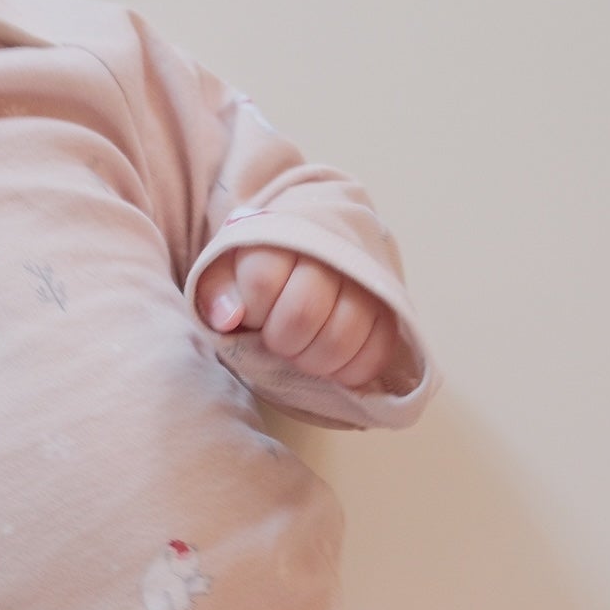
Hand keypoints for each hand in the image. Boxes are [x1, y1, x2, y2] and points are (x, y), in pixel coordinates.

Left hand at [197, 245, 401, 390]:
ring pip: (341, 336)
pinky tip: (332, 363)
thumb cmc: (265, 268)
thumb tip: (229, 319)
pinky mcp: (391, 309)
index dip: (254, 311)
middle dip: (282, 340)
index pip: (262, 281)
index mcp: (283, 239)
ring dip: (314, 360)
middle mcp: (330, 256)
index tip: (255, 314)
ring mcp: (366, 282)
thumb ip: (218, 292)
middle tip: (279, 340)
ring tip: (304, 352)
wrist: (319, 243)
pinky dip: (349, 370)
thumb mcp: (229, 271)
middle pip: (303, 312)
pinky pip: (376, 352)